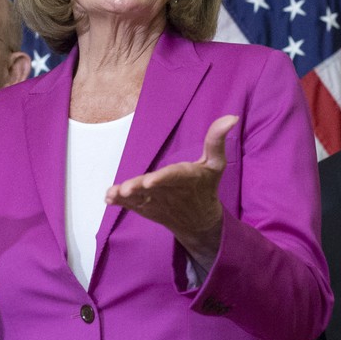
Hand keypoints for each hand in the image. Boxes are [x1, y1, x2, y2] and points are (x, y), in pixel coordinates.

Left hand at [105, 114, 238, 269]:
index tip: (149, 181)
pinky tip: (108, 198)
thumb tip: (231, 116)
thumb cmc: (206, 186)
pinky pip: (132, 206)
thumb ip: (217, 140)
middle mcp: (169, 192)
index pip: (173, 177)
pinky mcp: (147, 208)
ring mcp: (156, 202)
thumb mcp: (216, 164)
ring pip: (139, 199)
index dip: (161, 178)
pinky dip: (120, 202)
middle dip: (138, 189)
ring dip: (125, 197)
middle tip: (125, 189)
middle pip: (152, 190)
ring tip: (113, 194)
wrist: (200, 222)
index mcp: (186, 179)